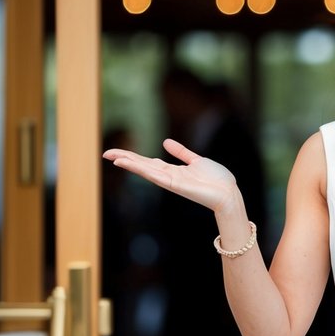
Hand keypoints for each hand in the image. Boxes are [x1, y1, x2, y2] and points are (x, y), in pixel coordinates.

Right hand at [103, 138, 238, 213]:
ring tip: (112, 157)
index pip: (148, 162)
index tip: (117, 153)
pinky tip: (130, 164)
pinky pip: (154, 175)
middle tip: (106, 153)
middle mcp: (168, 176)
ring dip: (129, 163)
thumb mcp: (197, 161)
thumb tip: (165, 142)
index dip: (133, 157)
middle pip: (142, 165)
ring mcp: (170, 181)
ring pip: (145, 170)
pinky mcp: (174, 185)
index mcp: (173, 171)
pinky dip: (141, 169)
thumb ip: (181, 152)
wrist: (228, 193)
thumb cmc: (216, 180)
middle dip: (125, 158)